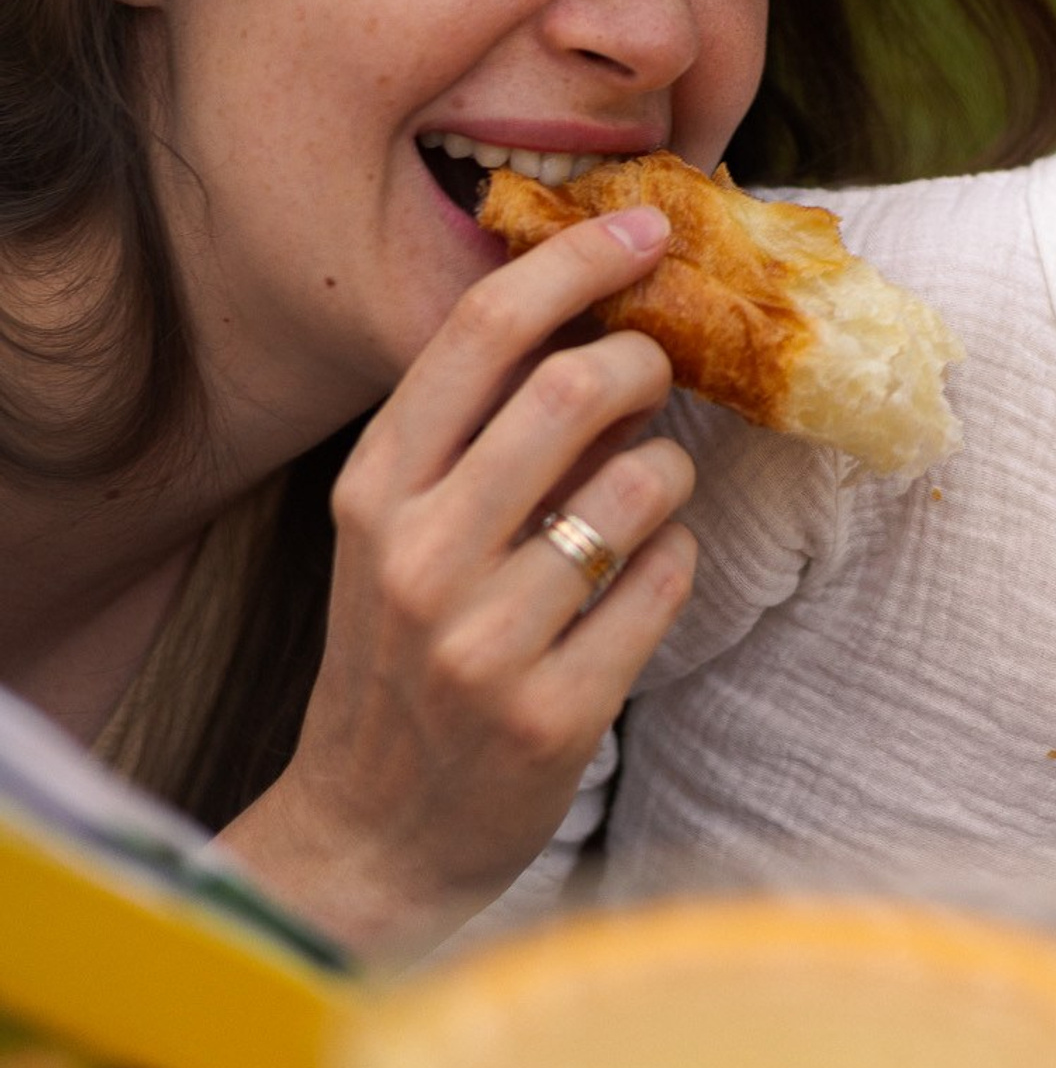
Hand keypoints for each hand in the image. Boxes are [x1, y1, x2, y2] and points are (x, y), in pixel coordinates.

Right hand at [217, 206, 693, 957]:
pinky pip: (668, 582)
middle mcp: (418, 556)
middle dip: (642, 361)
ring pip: (642, 486)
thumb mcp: (394, 531)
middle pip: (571, 388)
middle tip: (658, 372)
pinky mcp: (553, 715)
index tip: (647, 230)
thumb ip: (474, 434)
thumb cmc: (399, 656)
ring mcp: (483, 641)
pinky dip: (676, 562)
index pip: (479, 332)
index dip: (577, 262)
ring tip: (643, 501)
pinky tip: (639, 584)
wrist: (367, 836)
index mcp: (374, 489)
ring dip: (669, 474)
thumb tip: (600, 315)